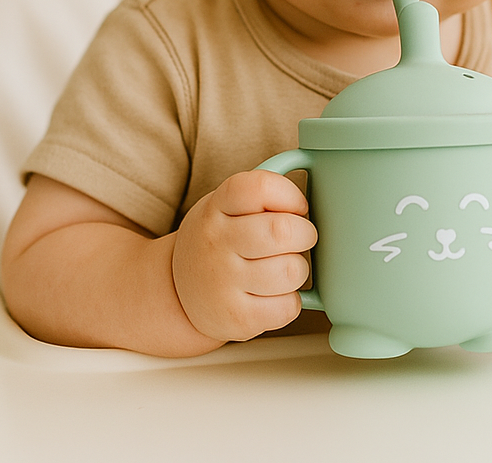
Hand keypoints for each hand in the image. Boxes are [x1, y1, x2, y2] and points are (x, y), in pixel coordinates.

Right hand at [171, 170, 316, 343]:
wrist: (177, 289)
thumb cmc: (220, 239)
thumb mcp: (226, 205)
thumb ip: (263, 192)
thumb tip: (315, 172)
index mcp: (217, 206)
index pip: (260, 186)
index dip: (291, 194)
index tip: (297, 206)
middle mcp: (215, 241)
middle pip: (282, 231)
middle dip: (305, 234)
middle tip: (299, 238)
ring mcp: (222, 282)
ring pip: (291, 271)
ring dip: (299, 269)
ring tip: (283, 267)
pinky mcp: (235, 318)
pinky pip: (288, 307)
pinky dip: (291, 300)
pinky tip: (274, 294)